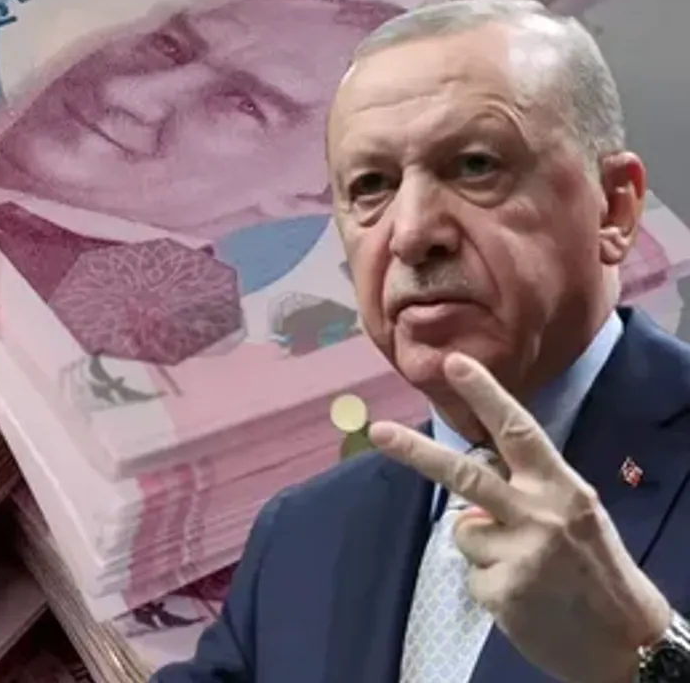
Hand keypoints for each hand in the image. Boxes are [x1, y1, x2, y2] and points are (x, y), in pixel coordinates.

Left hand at [369, 352, 670, 682]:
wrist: (629, 644)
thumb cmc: (599, 574)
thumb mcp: (578, 518)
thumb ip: (529, 495)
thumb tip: (475, 494)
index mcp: (563, 486)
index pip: (518, 431)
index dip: (485, 395)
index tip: (453, 363)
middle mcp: (541, 512)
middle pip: (464, 475)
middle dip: (416, 452)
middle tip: (378, 431)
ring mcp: (520, 552)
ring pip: (465, 532)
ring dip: (483, 549)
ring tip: (527, 571)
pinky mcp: (502, 589)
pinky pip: (471, 576)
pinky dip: (491, 587)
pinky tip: (524, 599)